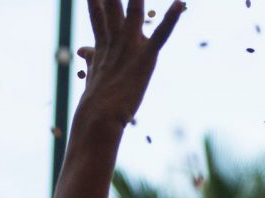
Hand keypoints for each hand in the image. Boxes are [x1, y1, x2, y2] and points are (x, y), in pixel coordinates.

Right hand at [76, 0, 185, 125]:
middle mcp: (114, 42)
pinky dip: (172, 18)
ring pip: (134, 12)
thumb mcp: (93, 76)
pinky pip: (161, 34)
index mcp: (102, 46)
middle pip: (111, 6)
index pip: (97, 15)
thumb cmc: (96, 105)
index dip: (94, 1)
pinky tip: (180, 3)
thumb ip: (91, 59)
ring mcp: (129, 48)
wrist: (97, 119)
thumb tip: (84, 50)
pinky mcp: (145, 57)